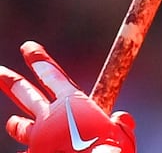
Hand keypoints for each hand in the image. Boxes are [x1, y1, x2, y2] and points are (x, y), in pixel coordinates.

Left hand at [0, 41, 135, 152]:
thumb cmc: (110, 150)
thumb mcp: (123, 134)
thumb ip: (121, 123)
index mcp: (73, 103)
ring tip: (12, 121)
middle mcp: (50, 117)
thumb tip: (120, 118)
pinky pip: (29, 152)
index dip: (39, 60)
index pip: (52, 74)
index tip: (28, 47)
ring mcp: (38, 139)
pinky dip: (32, 151)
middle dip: (10, 81)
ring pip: (21, 127)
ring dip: (17, 123)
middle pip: (25, 93)